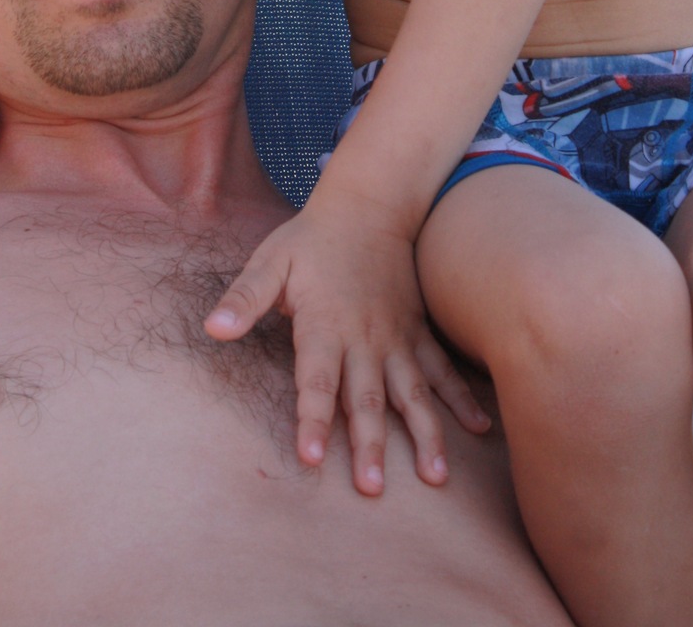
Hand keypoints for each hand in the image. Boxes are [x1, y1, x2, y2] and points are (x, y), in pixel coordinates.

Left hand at [204, 194, 488, 494]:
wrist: (367, 205)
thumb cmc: (311, 239)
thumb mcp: (270, 261)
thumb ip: (245, 298)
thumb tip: (213, 330)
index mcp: (325, 323)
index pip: (315, 380)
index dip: (311, 418)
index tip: (310, 457)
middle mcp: (364, 337)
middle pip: (366, 397)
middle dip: (369, 443)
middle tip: (372, 487)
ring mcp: (397, 338)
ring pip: (412, 392)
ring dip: (424, 434)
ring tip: (435, 476)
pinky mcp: (418, 333)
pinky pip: (442, 370)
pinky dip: (462, 398)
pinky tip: (479, 430)